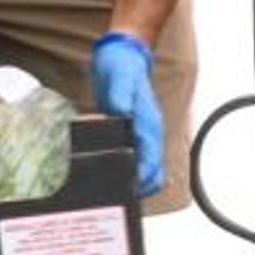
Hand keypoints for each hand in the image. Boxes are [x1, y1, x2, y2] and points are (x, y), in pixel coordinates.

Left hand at [91, 33, 163, 197]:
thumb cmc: (122, 67)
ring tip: (109, 191)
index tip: (129, 193)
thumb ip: (121, 98)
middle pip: (151, 173)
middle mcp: (147, 134)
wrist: (122, 54)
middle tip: (116, 200)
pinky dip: (121, 168)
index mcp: (149, 125)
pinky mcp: (127, 133)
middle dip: (139, 189)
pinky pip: (128, 158)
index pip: (152, 163)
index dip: (143, 181)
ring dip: (130, 181)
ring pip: (142, 169)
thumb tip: (121, 116)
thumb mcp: (120, 79)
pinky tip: (103, 172)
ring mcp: (138, 135)